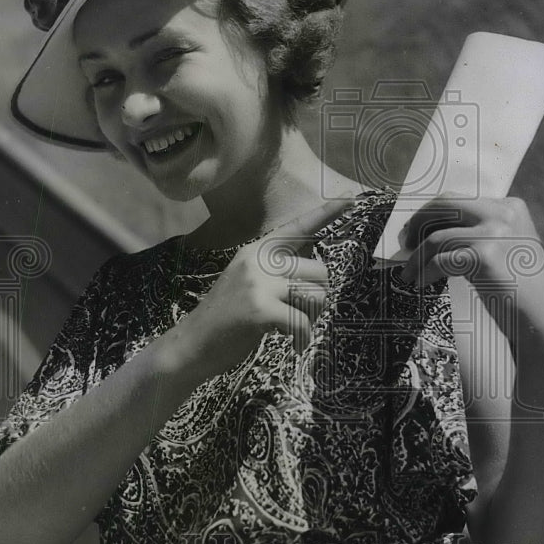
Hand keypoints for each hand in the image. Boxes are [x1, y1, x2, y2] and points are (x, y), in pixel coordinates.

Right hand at [161, 197, 356, 386]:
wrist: (191, 344)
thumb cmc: (226, 317)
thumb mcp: (249, 282)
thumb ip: (278, 268)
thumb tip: (315, 259)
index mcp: (257, 251)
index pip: (298, 228)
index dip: (326, 214)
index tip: (352, 200)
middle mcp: (259, 261)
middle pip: (319, 271)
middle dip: (318, 297)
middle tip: (301, 314)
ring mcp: (259, 284)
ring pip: (316, 295)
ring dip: (312, 318)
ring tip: (293, 328)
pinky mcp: (261, 309)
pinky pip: (302, 320)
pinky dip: (302, 338)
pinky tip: (291, 343)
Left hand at [400, 193, 543, 355]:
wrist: (543, 321)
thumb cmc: (519, 290)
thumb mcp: (506, 248)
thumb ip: (479, 231)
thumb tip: (428, 228)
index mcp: (510, 207)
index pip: (458, 200)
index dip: (430, 214)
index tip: (415, 230)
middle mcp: (504, 213)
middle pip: (444, 205)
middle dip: (418, 223)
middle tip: (405, 243)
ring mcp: (495, 233)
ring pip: (437, 236)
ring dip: (416, 257)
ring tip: (409, 274)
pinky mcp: (485, 256)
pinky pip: (440, 260)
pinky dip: (424, 271)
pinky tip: (420, 283)